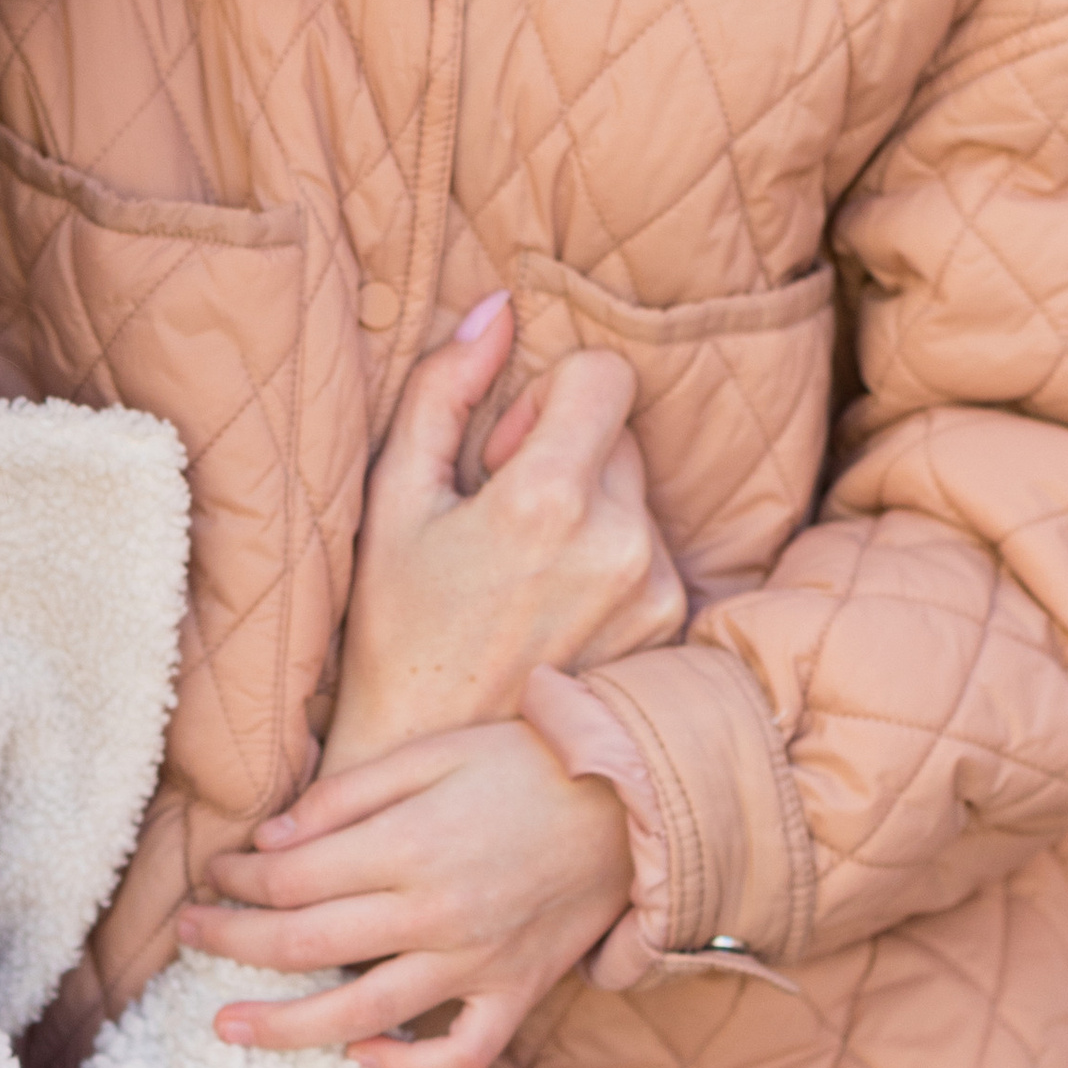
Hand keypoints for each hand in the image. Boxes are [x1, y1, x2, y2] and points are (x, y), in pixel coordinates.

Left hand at [179, 720, 633, 1067]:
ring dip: (284, 1027)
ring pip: (363, 1015)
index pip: (293, 878)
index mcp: (411, 845)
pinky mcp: (515, 993)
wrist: (632, 800)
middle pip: (307, 945)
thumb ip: (349, 796)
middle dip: (232, 943)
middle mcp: (437, 913)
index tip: (211, 872)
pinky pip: (458, 1056)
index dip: (238, 880)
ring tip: (227, 1030)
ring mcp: (477, 962)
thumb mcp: (433, 750)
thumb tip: (270, 843)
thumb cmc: (525, 763)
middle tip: (184, 938)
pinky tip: (362, 1055)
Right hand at [323, 294, 686, 778]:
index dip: (547, 397)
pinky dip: (612, 563)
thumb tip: (497, 309)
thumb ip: (442, 388)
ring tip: (526, 577)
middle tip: (503, 519)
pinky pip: (653, 553)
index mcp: (550, 499)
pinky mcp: (672, 630)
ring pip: (637, 496)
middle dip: (566, 453)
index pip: (604, 374)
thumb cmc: (396, 629)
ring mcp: (656, 592)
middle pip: (621, 435)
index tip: (503, 453)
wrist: (432, 758)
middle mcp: (623, 543)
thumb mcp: (396, 499)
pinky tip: (555, 613)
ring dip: (591, 511)